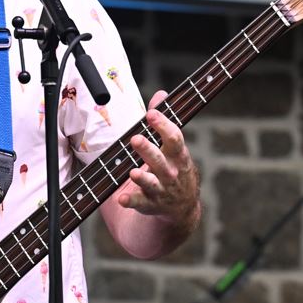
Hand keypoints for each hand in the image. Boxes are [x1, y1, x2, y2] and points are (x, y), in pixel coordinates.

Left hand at [116, 90, 200, 228]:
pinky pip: (141, 204)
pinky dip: (131, 201)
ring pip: (152, 184)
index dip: (164, 126)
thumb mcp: (172, 147)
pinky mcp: (151, 205)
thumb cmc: (172, 169)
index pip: (175, 139)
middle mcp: (171, 173)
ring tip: (133, 172)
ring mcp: (162, 190)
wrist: (181, 209)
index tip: (151, 114)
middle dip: (148, 150)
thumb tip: (161, 94)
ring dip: (142, 178)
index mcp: (177, 156)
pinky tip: (121, 199)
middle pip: (161, 161)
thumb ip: (163, 122)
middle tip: (135, 139)